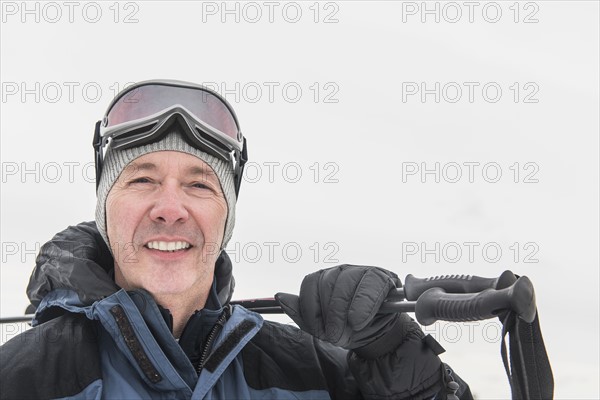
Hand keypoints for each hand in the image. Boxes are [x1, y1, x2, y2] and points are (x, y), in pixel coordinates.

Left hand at [276, 264, 415, 357]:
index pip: (310, 282)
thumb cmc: (348, 329)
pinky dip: (362, 306)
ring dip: (344, 312)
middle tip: (335, 334)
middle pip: (326, 283)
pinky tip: (359, 320)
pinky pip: (369, 287)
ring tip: (350, 329)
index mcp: (324, 279)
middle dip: (329, 314)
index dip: (311, 307)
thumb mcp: (321, 327)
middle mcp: (341, 271)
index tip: (318, 328)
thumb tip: (280, 297)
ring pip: (345, 283)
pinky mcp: (381, 278)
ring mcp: (361, 271)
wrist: (377, 337)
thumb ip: (300, 313)